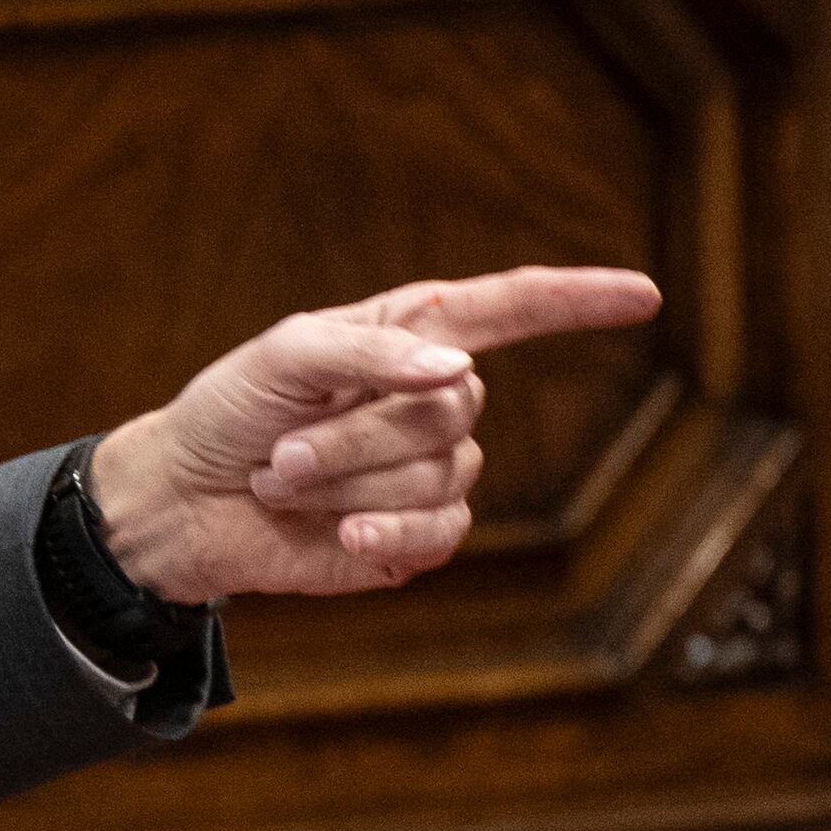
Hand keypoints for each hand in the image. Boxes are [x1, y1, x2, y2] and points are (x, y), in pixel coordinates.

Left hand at [85, 265, 663, 603]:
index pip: (515, 308)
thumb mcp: (286, 356)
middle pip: (453, 409)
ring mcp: (430, 470)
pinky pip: (442, 533)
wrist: (186, 502)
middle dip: (357, 436)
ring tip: (285, 482)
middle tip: (284, 452)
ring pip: (439, 474)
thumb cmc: (233, 410)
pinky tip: (343, 536)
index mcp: (415, 334)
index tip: (645, 294)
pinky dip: (387, 534)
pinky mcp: (416, 535)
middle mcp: (435, 398)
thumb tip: (459, 374)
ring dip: (348, 484)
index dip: (579, 300)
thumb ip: (370, 353)